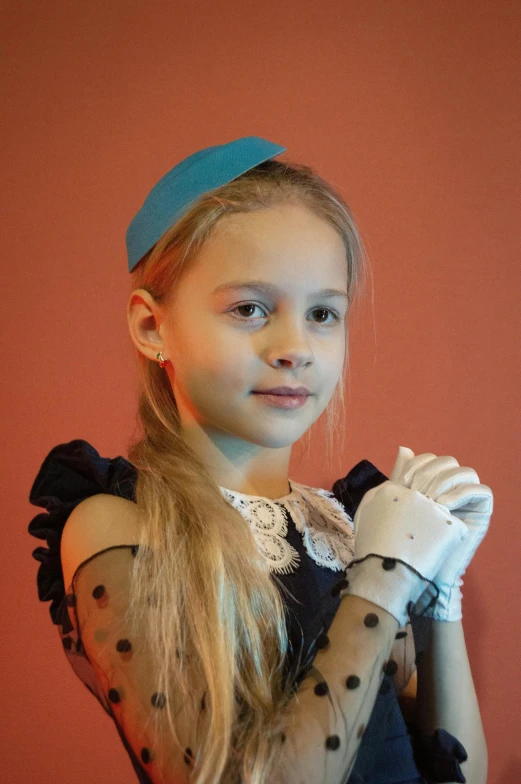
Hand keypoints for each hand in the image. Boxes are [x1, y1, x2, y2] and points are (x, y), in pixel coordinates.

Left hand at [390, 446, 493, 620]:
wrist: (418, 571)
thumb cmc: (406, 539)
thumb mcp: (401, 504)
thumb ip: (402, 476)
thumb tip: (404, 448)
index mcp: (433, 481)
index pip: (430, 459)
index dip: (416, 465)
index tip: (402, 483)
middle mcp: (452, 486)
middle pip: (448, 462)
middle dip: (430, 474)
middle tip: (416, 493)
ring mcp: (468, 498)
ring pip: (465, 472)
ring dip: (444, 483)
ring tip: (429, 501)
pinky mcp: (481, 512)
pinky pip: (481, 490)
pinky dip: (461, 493)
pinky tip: (443, 507)